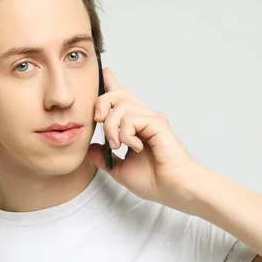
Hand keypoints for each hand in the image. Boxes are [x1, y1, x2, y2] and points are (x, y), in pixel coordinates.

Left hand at [87, 68, 200, 210]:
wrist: (172, 189)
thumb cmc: (153, 181)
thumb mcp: (118, 169)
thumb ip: (103, 157)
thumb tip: (90, 147)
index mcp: (135, 126)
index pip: (122, 100)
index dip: (111, 84)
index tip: (104, 72)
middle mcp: (144, 118)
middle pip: (118, 93)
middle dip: (102, 102)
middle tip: (98, 120)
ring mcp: (151, 119)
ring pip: (120, 106)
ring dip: (111, 127)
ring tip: (117, 146)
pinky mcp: (157, 123)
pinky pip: (131, 119)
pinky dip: (125, 134)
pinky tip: (135, 147)